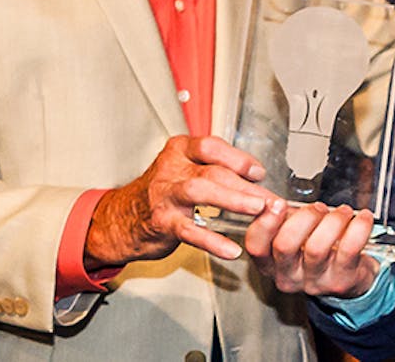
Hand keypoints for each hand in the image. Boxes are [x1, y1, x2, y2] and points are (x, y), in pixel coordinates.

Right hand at [85, 135, 272, 267]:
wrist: (123, 219)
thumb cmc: (161, 194)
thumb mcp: (183, 170)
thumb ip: (215, 169)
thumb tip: (255, 180)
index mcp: (179, 151)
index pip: (211, 147)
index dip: (238, 158)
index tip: (258, 172)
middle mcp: (170, 168)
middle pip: (212, 170)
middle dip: (246, 186)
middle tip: (271, 200)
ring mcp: (164, 195)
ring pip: (200, 191)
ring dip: (232, 199)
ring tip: (257, 210)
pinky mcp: (162, 222)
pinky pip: (190, 231)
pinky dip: (212, 241)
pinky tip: (230, 249)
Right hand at [244, 200, 380, 297]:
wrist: (351, 276)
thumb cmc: (319, 250)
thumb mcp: (296, 236)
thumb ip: (283, 219)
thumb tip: (275, 198)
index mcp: (271, 263)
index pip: (256, 246)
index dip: (264, 222)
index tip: (277, 202)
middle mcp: (289, 276)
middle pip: (285, 245)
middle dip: (303, 217)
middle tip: (318, 208)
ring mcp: (315, 282)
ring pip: (316, 247)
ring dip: (332, 220)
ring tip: (343, 212)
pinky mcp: (341, 281)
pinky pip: (349, 249)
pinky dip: (358, 227)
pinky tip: (362, 218)